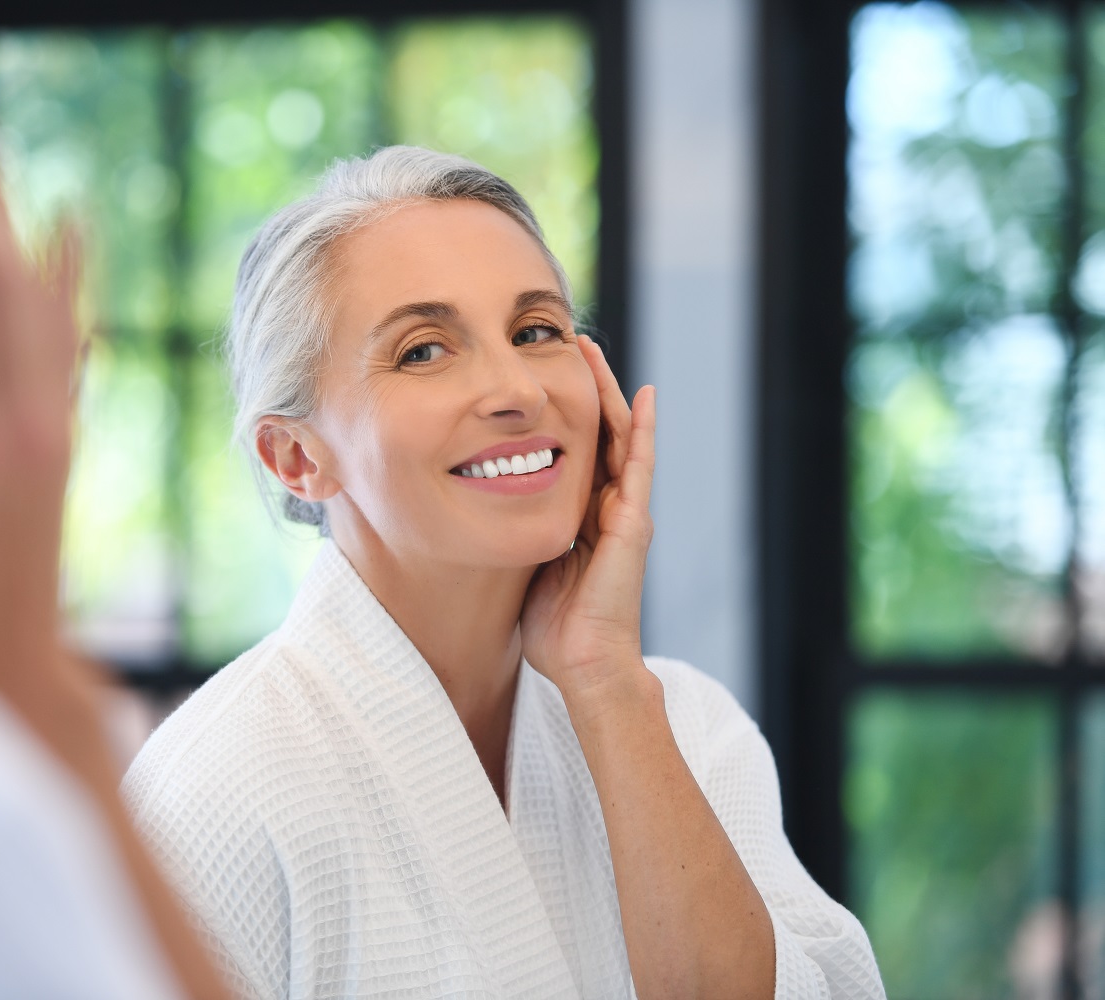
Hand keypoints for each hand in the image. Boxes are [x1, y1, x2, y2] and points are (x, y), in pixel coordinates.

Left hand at [520, 336, 656, 698]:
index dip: (563, 409)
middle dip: (585, 386)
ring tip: (592, 351)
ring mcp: (624, 512)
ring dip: (609, 392)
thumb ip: (515, 533)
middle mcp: (607, 507)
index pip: (576, 448)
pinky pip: (639, 466)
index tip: (541, 373)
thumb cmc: (552, 627)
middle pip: (599, 431)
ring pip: (620, 437)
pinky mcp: (633, 522)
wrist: (583, 664)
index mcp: (581, 514)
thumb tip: (477, 512)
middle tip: (567, 343)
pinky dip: (643, 429)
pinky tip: (644, 396)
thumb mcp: (525, 562)